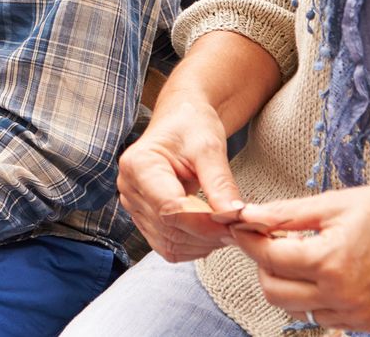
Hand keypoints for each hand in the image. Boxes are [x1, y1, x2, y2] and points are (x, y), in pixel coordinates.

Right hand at [116, 98, 245, 261]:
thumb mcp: (209, 147)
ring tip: (227, 228)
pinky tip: (210, 232)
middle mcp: (129, 188)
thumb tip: (234, 216)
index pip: (170, 208)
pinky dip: (193, 247)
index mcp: (138, 164)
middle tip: (239, 227)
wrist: (180, 123)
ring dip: (203, 244)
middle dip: (208, 235)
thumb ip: (220, 183)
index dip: (204, 223)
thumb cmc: (192, 128)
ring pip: (169, 244)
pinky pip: (168, 246)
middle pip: (170, 229)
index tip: (235, 223)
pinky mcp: (144, 219)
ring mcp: (133, 206)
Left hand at [234, 183, 369, 332]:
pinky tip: (319, 272)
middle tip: (267, 240)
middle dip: (261, 264)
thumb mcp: (334, 203)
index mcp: (330, 262)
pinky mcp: (366, 321)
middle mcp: (341, 295)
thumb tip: (248, 215)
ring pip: (293, 308)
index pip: (268, 258)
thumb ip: (286, 214)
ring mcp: (355, 313)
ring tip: (296, 254)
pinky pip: (320, 315)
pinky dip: (309, 297)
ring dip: (284, 283)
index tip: (240, 226)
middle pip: (273, 291)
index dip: (248, 240)